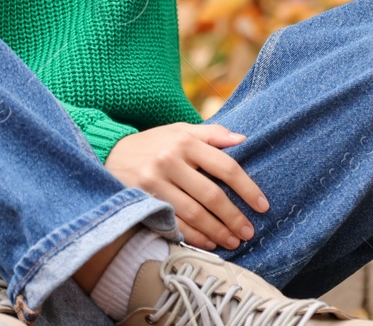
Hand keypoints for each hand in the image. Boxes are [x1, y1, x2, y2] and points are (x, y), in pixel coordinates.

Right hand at [106, 123, 269, 249]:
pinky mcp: (142, 200)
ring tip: (233, 241)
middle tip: (249, 231)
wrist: (109, 152)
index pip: (225, 166)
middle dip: (233, 217)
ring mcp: (154, 182)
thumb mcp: (180, 130)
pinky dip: (193, 236)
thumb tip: (242, 140)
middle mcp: (170, 160)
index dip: (247, 188)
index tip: (262, 205)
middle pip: (211, 194)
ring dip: (217, 231)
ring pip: (193, 213)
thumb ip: (211, 134)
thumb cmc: (154, 143)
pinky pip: (173, 223)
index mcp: (185, 141)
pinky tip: (209, 243)